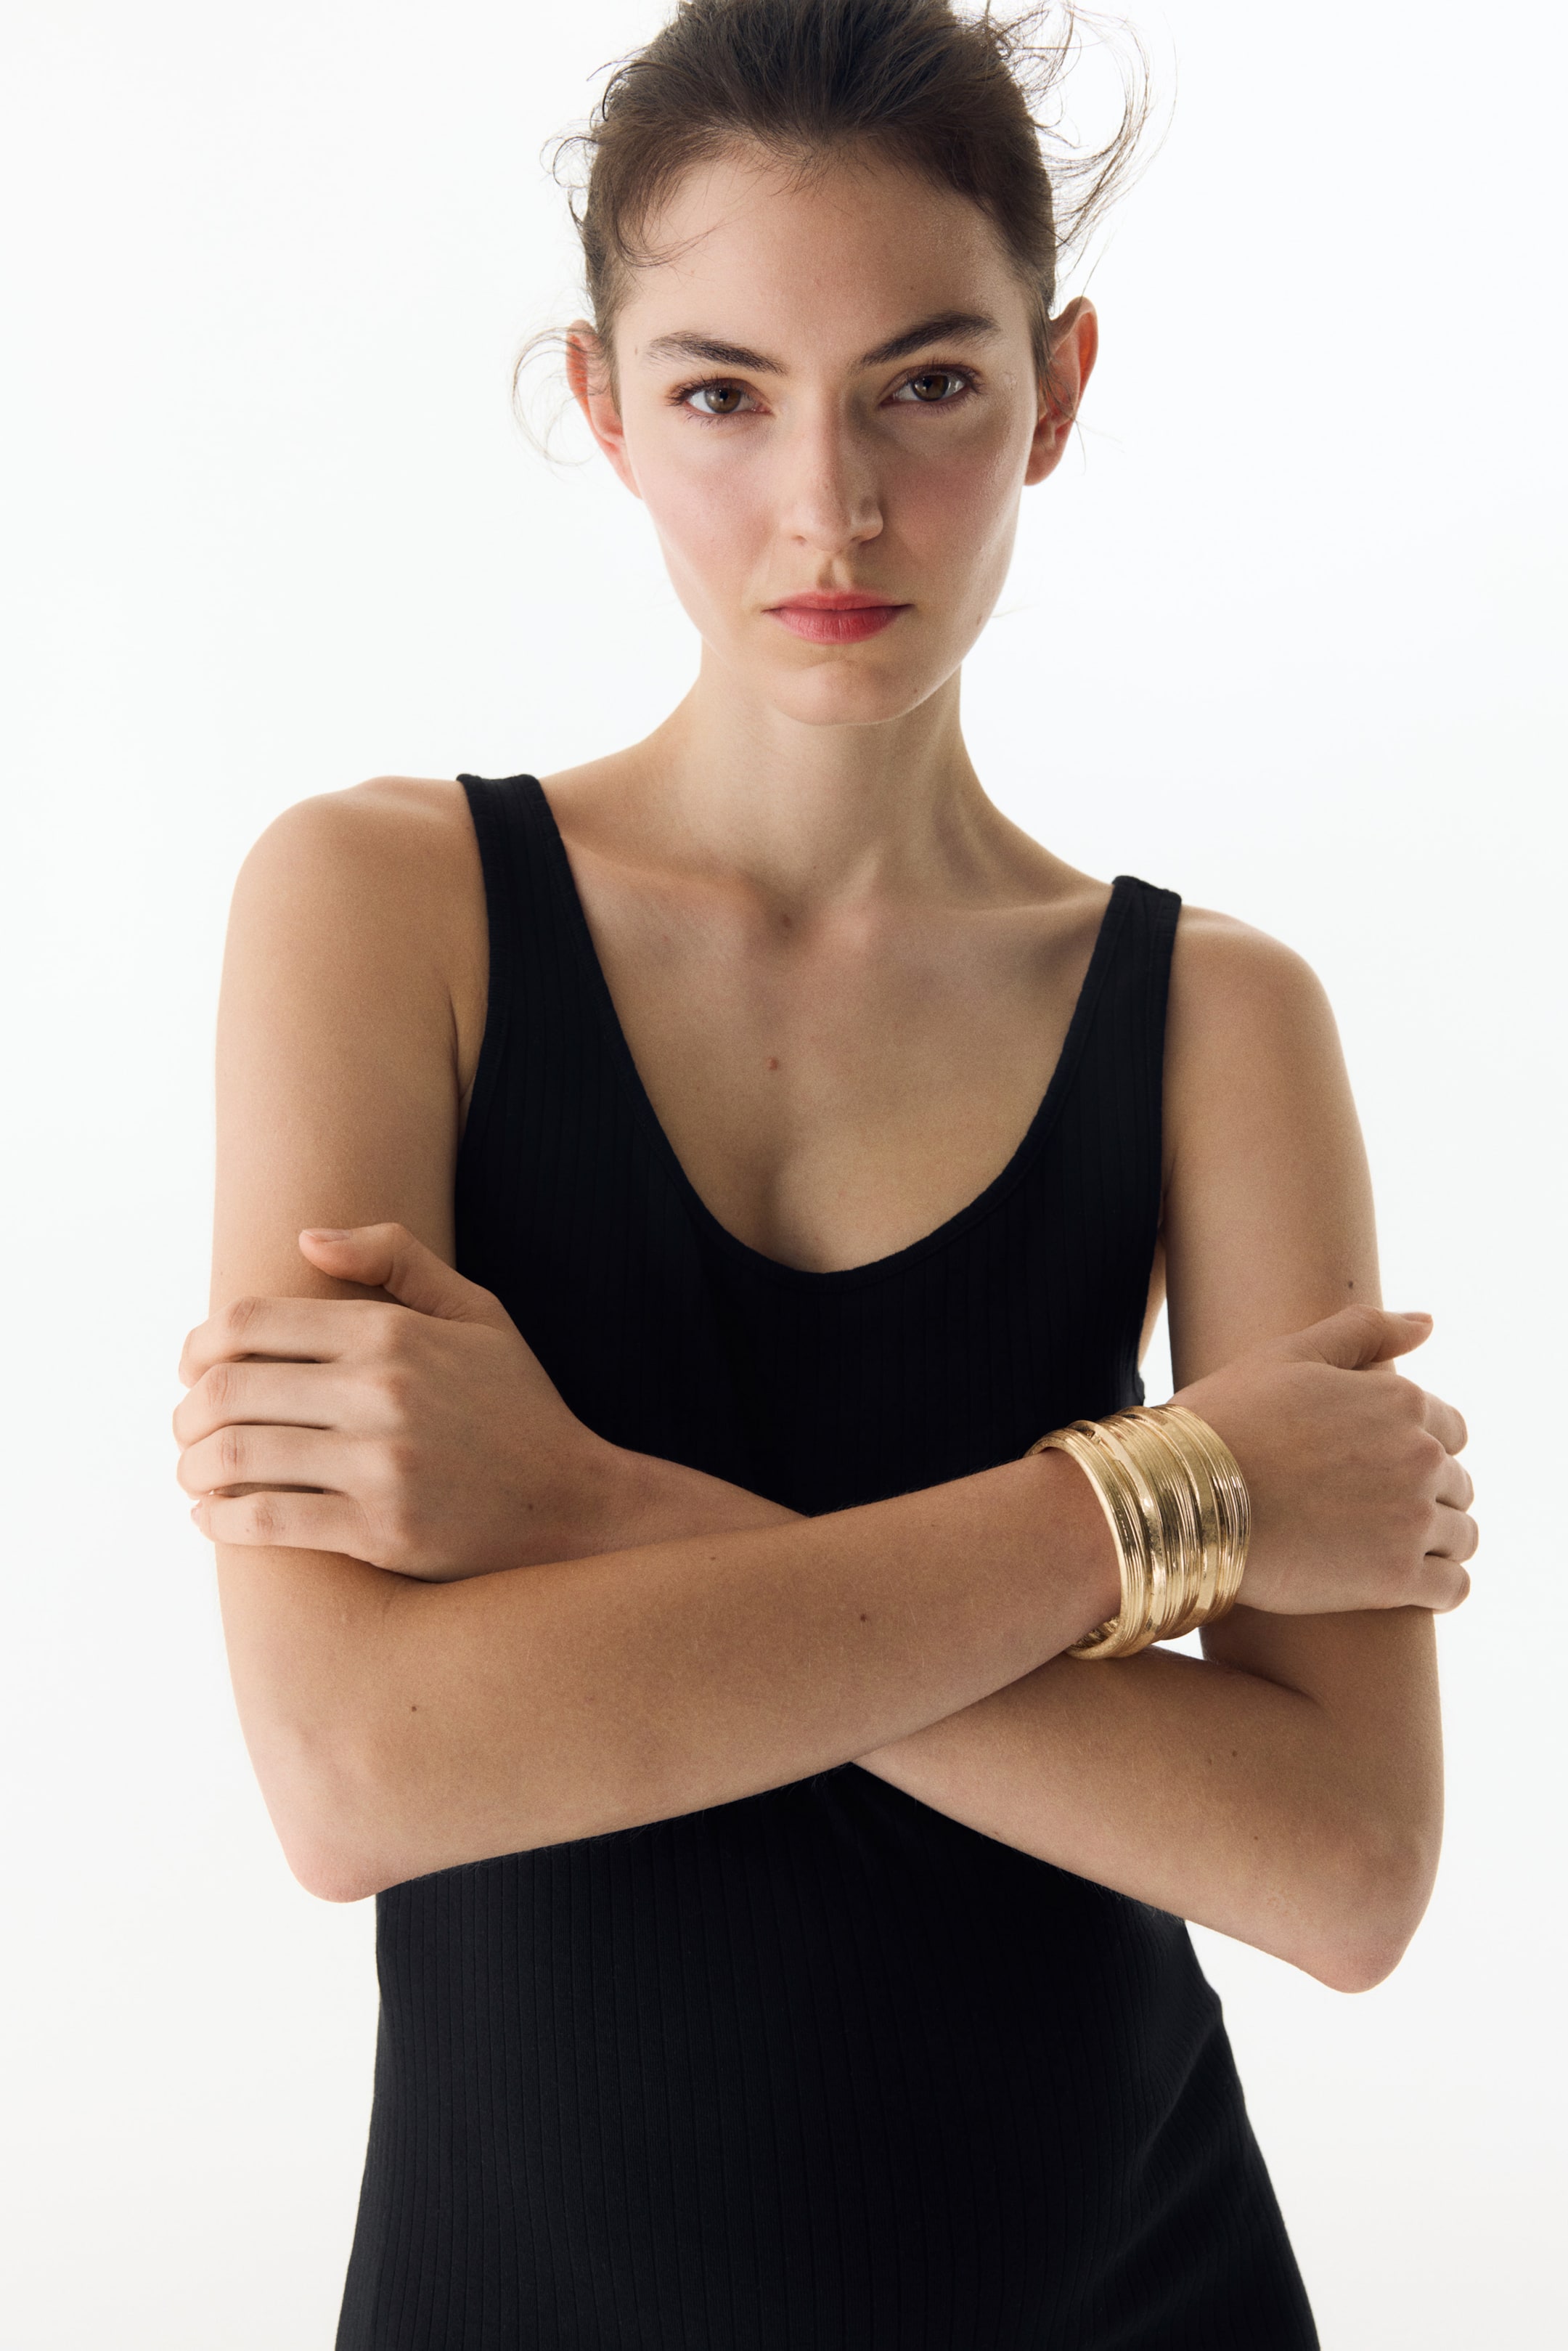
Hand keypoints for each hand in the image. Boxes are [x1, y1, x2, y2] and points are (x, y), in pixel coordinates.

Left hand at [175, 1223, 616, 1576]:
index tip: (191, 1368)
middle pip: (229, 1389)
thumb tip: (305, 1239)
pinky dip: (221, 1520)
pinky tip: (214, 1518)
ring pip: (237, 1456)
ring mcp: (380, 1465)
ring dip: (193, 1466)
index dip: (199, 1345)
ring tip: (193, 1473)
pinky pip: (267, 1521)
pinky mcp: (380, 1532)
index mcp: (393, 1333)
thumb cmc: (518, 1406)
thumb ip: (397, 1258)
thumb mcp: (478, 1312)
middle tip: (185, 1429)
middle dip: (186, 1411)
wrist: (576, 1505)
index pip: (251, 1323)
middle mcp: (382, 1393)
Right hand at [1175, 1305, 1476, 1615]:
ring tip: (1386, 1549)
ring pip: (1462, 1535)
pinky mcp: (1397, 1579)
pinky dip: (1440, 1587)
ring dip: (1437, 1541)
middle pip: (1456, 1483)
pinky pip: (1454, 1587)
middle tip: (1370, 1510)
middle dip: (1425, 1494)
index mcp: (1402, 1401)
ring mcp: (1412, 1519)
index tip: (1377, 1466)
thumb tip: (1428, 1322)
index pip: (1449, 1430)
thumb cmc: (1227, 1420)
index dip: (1415, 1446)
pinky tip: (1408, 1586)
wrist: (1180, 1496)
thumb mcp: (1289, 1354)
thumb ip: (1364, 1330)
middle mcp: (1420, 1457)